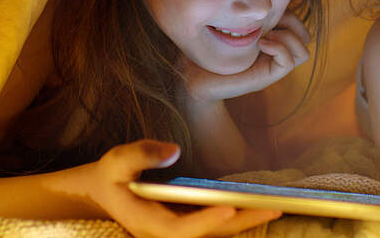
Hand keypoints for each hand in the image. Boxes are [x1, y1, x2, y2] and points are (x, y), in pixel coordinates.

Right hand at [86, 140, 281, 236]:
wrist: (103, 195)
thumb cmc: (111, 177)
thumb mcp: (116, 161)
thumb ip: (141, 154)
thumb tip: (173, 151)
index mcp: (147, 223)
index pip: (179, 230)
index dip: (205, 222)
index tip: (228, 209)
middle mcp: (165, 234)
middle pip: (208, 235)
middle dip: (241, 222)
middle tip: (274, 207)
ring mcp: (178, 231)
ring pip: (216, 234)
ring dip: (246, 222)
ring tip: (277, 205)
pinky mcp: (187, 225)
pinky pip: (216, 227)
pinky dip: (238, 218)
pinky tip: (260, 204)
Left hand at [183, 12, 310, 101]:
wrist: (192, 76)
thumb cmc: (205, 48)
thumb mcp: (227, 22)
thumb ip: (243, 10)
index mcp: (268, 38)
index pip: (296, 23)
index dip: (289, 12)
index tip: (268, 8)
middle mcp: (273, 53)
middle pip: (304, 35)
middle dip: (292, 23)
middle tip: (269, 21)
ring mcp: (271, 65)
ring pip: (303, 50)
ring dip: (289, 37)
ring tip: (265, 34)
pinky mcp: (266, 77)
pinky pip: (289, 62)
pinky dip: (280, 48)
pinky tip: (261, 43)